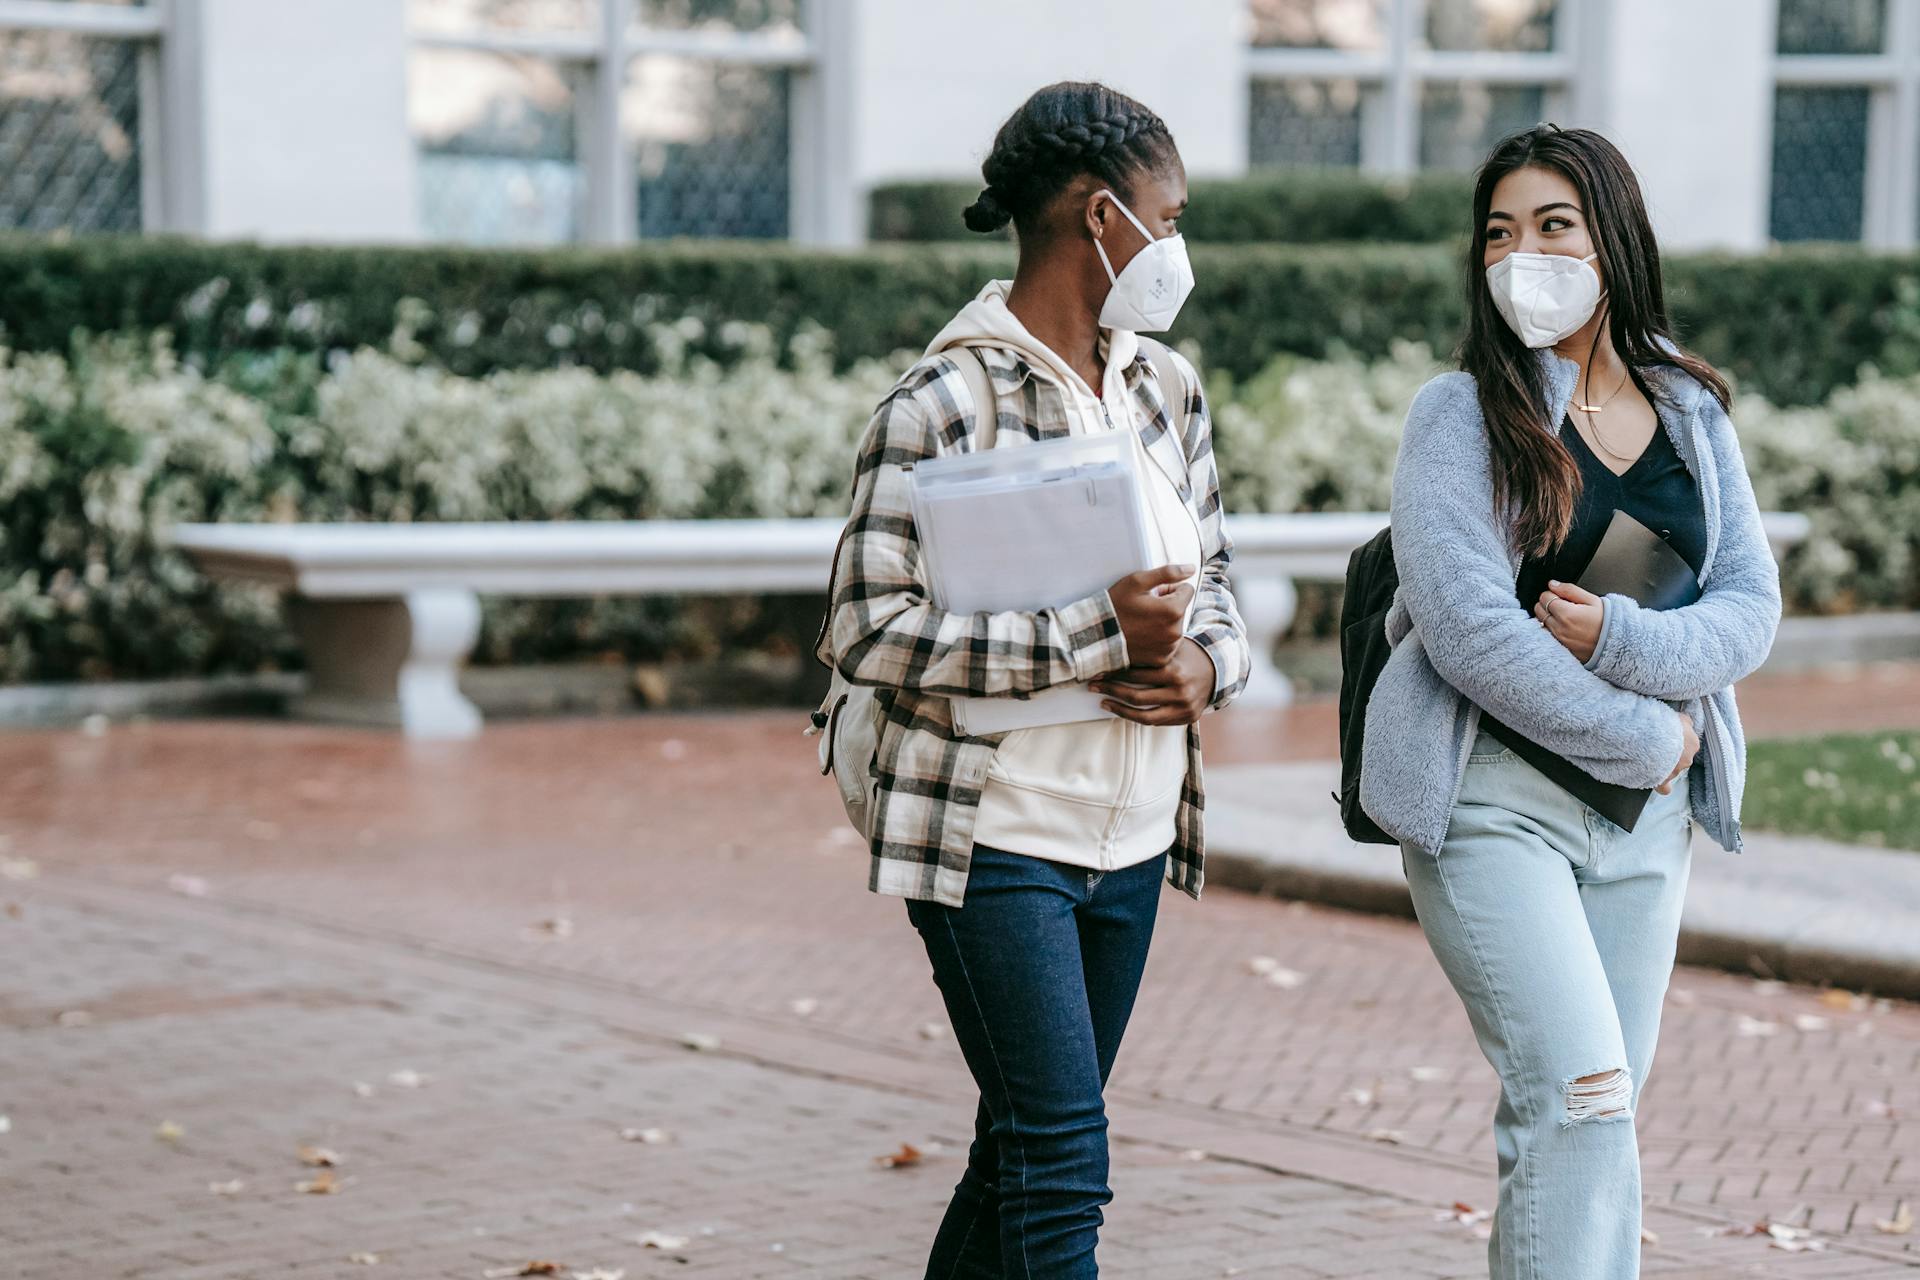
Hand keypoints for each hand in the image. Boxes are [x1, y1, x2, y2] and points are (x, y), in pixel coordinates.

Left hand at [1091, 638, 1213, 726]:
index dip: (1114, 674)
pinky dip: (1136, 718)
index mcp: (1173, 669)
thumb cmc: (1188, 655)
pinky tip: (1122, 711)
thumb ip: (1150, 650)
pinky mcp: (1186, 718)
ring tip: (1103, 702)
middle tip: (1093, 685)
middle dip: (1111, 691)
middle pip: (1136, 696)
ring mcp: (1183, 706)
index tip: (1097, 672)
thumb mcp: (1172, 647)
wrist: (1218, 670)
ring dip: (1119, 709)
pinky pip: (1155, 722)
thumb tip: (1114, 646)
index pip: (1136, 674)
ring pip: (1143, 715)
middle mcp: (1178, 690)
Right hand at [1107, 564, 1195, 668]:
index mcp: (1173, 610)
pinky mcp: (1162, 658)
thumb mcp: (1137, 582)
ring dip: (1163, 622)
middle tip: (1144, 608)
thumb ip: (1167, 572)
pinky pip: (1168, 643)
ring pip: (1175, 626)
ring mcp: (1169, 647)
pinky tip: (1142, 635)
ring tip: (1141, 622)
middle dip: (1166, 605)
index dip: (1169, 588)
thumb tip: (1190, 569)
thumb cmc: (1115, 607)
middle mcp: (1176, 631)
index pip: (1187, 590)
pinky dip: (1159, 638)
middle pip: (1181, 609)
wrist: (1098, 637)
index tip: (1153, 594)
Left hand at [1534, 579, 1603, 663]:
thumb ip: (1569, 590)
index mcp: (1566, 613)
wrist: (1617, 643)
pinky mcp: (1560, 647)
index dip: (1553, 593)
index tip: (1562, 596)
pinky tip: (1564, 626)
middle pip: (1539, 609)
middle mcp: (1559, 628)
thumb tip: (1553, 584)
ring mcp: (1558, 639)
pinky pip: (1547, 634)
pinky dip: (1551, 628)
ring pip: (1541, 622)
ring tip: (1565, 616)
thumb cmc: (1607, 622)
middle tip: (1563, 604)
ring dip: (1548, 616)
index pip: (1544, 597)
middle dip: (1547, 603)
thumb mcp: (1592, 600)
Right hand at [1655, 709, 1698, 793]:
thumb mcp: (1679, 717)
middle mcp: (1687, 759)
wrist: (1652, 738)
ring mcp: (1675, 770)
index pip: (1688, 743)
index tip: (1667, 735)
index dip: (1677, 739)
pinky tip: (1656, 782)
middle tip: (1657, 745)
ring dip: (1664, 765)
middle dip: (1671, 754)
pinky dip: (1662, 786)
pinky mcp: (1663, 780)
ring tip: (1649, 757)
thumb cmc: (1665, 726)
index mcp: (1693, 743)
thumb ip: (1685, 722)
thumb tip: (1686, 722)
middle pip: (1681, 757)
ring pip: (1672, 769)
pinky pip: (1664, 787)